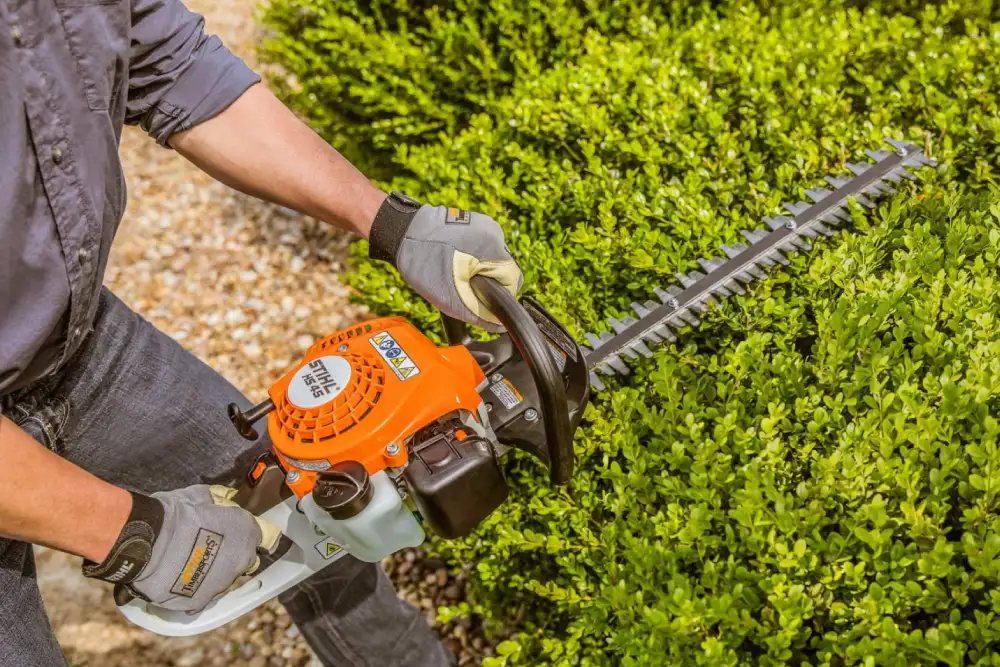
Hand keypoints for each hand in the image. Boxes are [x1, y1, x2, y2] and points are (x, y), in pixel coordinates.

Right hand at [82, 485, 280, 611]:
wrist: (148, 543)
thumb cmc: (174, 514)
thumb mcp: (200, 496)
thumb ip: (217, 500)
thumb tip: (219, 499)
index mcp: (247, 531)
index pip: (262, 535)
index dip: (247, 533)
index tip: (236, 532)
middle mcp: (242, 560)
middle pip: (244, 560)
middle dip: (232, 554)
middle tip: (208, 546)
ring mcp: (223, 584)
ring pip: (224, 579)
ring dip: (212, 572)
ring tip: (187, 562)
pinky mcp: (201, 602)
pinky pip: (201, 595)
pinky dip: (193, 588)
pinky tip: (178, 578)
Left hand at [367, 192, 523, 331]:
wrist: (401, 232)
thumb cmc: (423, 263)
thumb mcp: (452, 299)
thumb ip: (480, 314)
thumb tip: (498, 324)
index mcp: (496, 250)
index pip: (513, 283)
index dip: (497, 298)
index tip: (477, 300)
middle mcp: (496, 233)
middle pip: (504, 271)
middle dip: (487, 284)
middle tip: (462, 287)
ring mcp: (486, 225)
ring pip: (493, 260)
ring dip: (479, 271)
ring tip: (454, 272)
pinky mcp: (475, 222)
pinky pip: (482, 249)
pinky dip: (472, 258)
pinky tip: (452, 260)